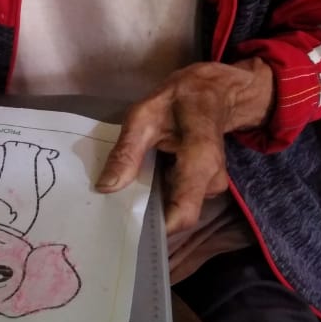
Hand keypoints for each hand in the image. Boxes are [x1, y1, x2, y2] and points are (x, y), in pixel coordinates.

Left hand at [95, 59, 274, 231]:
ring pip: (177, 208)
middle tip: (114, 212)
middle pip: (177, 215)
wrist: (215, 92)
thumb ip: (127, 151)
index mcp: (201, 160)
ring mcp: (212, 186)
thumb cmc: (180, 99)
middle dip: (147, 215)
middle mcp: (212, 181)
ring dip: (152, 204)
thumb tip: (106, 187)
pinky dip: (161, 196)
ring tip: (127, 192)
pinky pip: (180, 201)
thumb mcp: (145, 115)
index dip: (156, 229)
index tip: (126, 230)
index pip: (183, 213)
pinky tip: (145, 184)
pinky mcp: (206, 188)